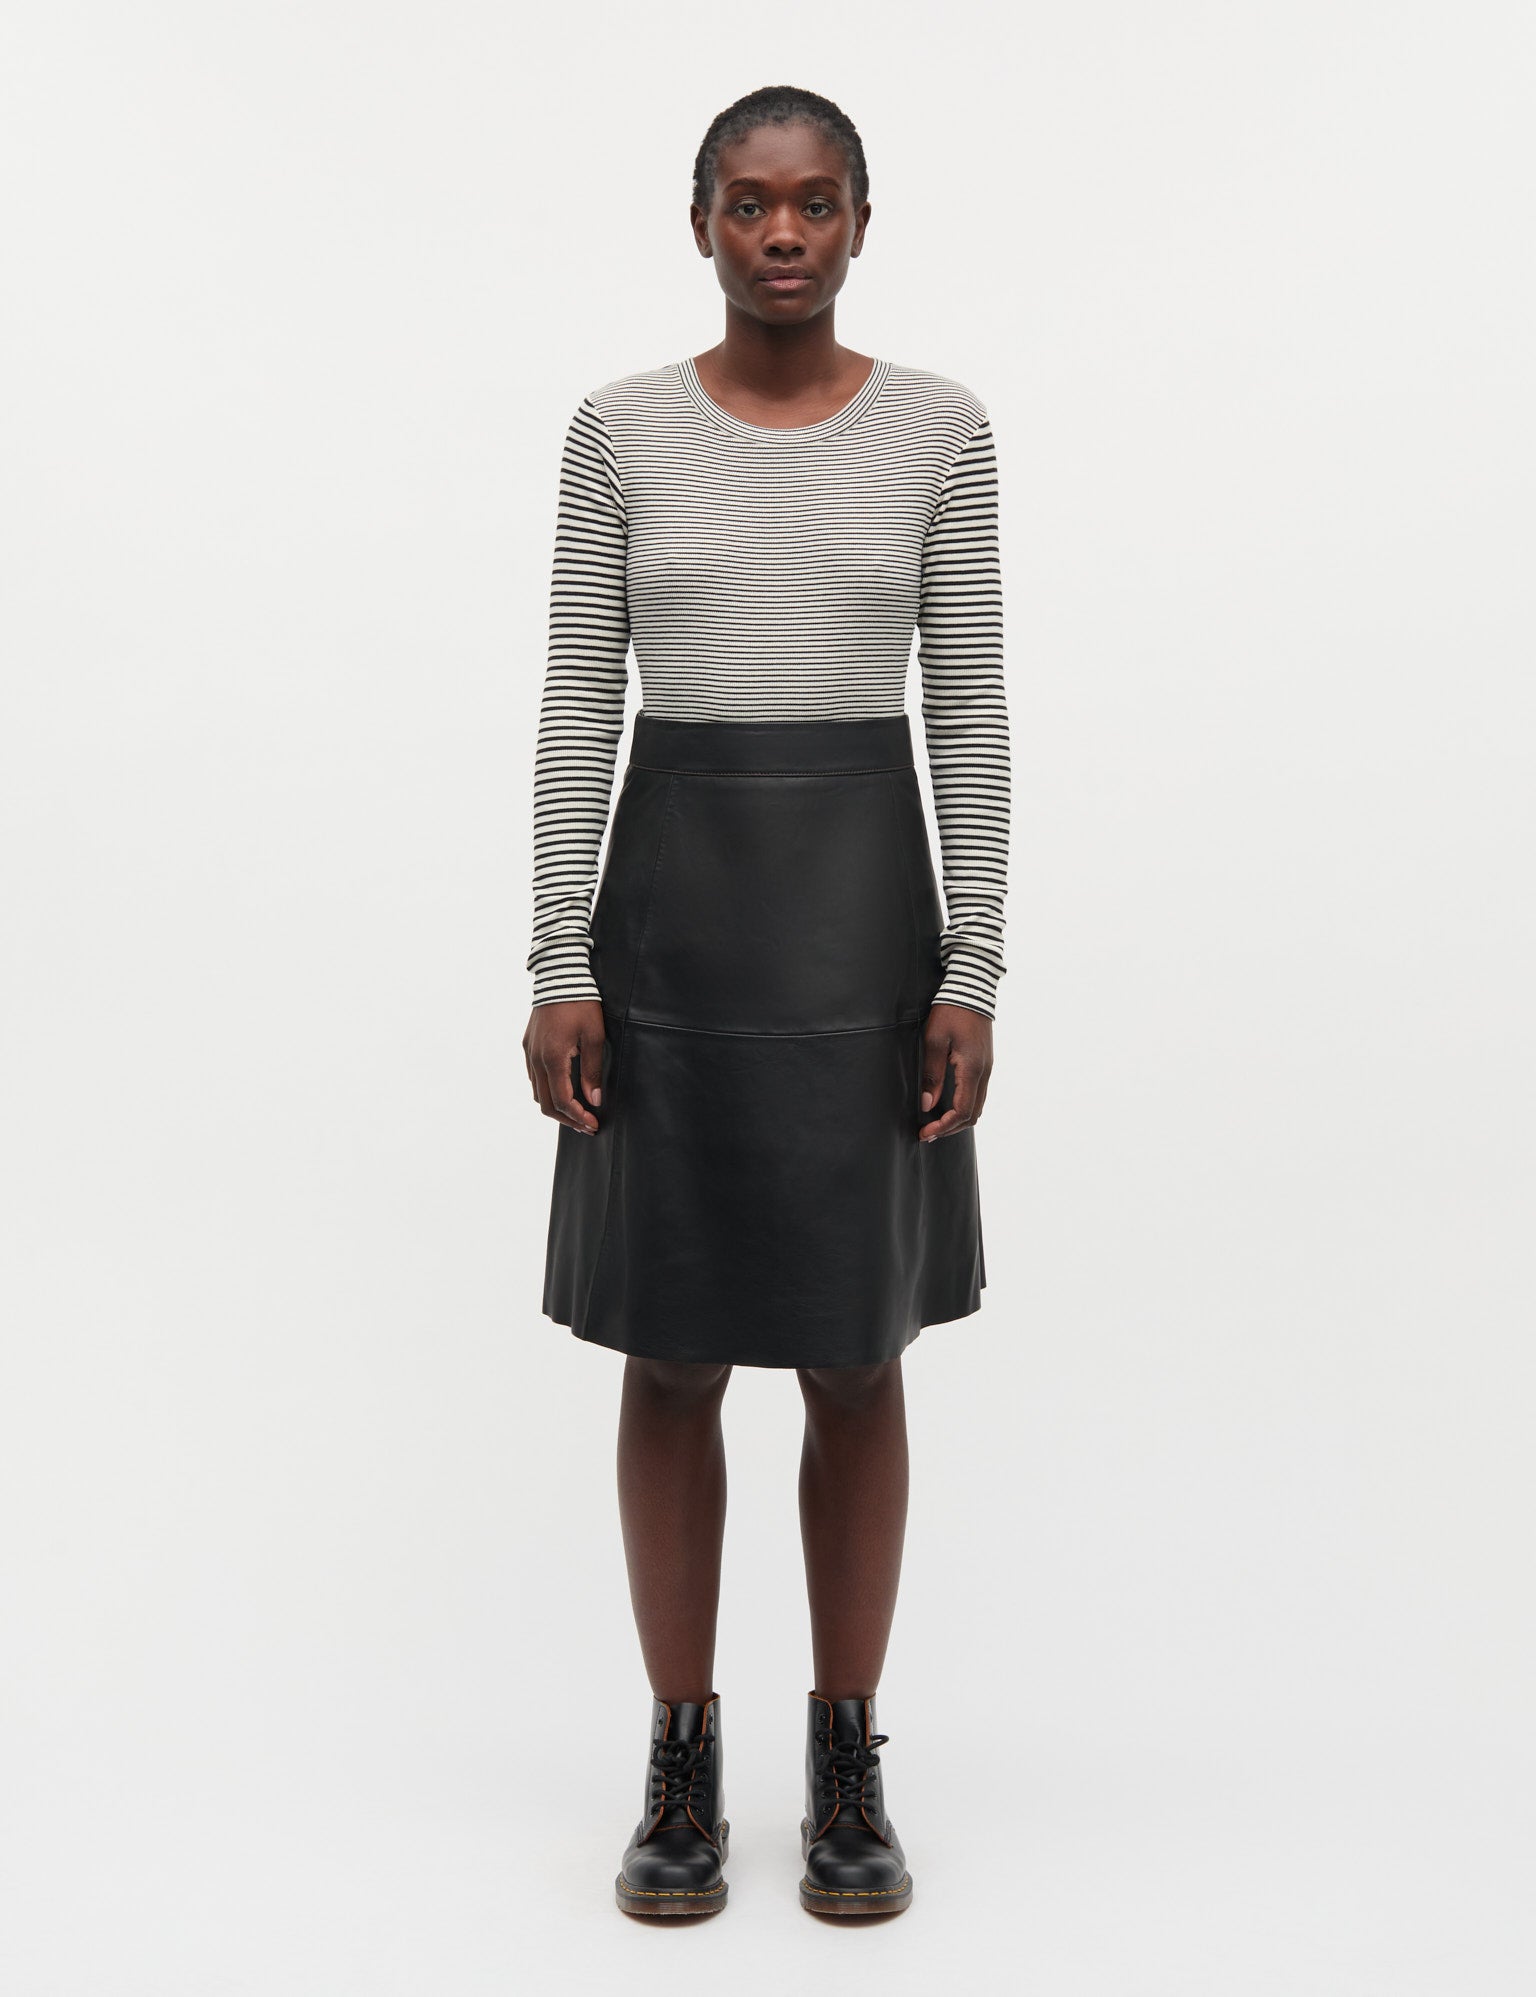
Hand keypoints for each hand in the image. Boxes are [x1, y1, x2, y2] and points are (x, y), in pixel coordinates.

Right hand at [524, 999, 605, 1134]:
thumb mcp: (595, 1036)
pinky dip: (547, 1090)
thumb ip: (593, 1070)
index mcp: (553, 1058)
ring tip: (576, 1112)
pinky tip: (562, 1089)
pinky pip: (534, 1077)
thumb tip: (594, 1099)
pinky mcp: (528, 1045)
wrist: (559, 975)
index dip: (578, 1117)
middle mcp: (536, 1059)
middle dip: (566, 1119)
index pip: (562, 1101)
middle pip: (545, 1103)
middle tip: (586, 1126)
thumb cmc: (581, 1003)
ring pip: (537, 1092)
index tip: (593, 1125)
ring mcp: (529, 1052)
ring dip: (555, 1106)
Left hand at [918, 1003, 993, 1141]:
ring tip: (936, 1123)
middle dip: (950, 1128)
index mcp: (972, 1069)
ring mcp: (987, 1068)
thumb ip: (931, 1074)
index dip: (944, 1127)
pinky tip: (947, 1105)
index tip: (926, 1133)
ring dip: (957, 1119)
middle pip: (972, 1114)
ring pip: (977, 1106)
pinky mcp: (984, 1063)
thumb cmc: (950, 1012)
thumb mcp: (934, 1041)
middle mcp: (984, 1072)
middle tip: (928, 1133)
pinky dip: (963, 1106)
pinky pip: (977, 1093)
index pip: (962, 1111)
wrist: (971, 989)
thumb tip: (927, 1105)